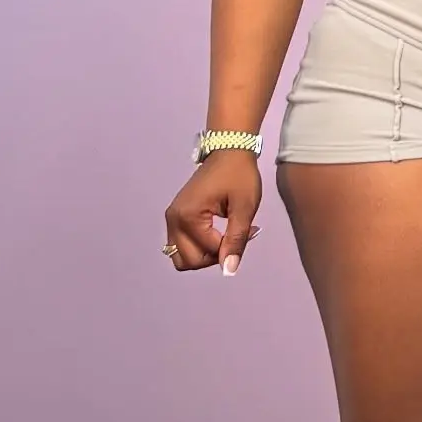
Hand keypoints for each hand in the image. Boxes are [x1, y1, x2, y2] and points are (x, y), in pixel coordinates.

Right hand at [163, 151, 260, 275]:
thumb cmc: (239, 175)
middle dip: (215, 256)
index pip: (208, 253)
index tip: (250, 229)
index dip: (231, 248)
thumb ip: (236, 241)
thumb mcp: (244, 208)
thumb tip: (228, 271)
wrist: (228, 151)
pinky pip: (182, 246)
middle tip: (236, 235)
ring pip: (182, 257)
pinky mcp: (175, 217)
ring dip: (205, 254)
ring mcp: (172, 218)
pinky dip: (199, 246)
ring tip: (226, 236)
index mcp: (188, 217)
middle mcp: (173, 220)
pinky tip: (218, 232)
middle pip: (189, 261)